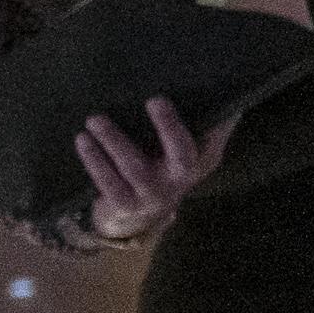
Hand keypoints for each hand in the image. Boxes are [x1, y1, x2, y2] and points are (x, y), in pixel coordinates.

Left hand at [66, 96, 218, 245]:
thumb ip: (209, 126)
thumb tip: (230, 94)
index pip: (212, 139)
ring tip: (95, 119)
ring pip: (134, 166)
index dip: (214, 120)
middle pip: (181, 154)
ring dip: (115, 140)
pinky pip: (108, 182)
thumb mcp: (191, 151)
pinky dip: (94, 160)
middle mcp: (180, 180)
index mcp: (200, 161)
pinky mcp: (125, 204)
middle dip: (170, 126)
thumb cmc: (165, 169)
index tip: (195, 96)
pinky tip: (83, 140)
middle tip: (155, 99)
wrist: (139, 218)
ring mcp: (152, 195)